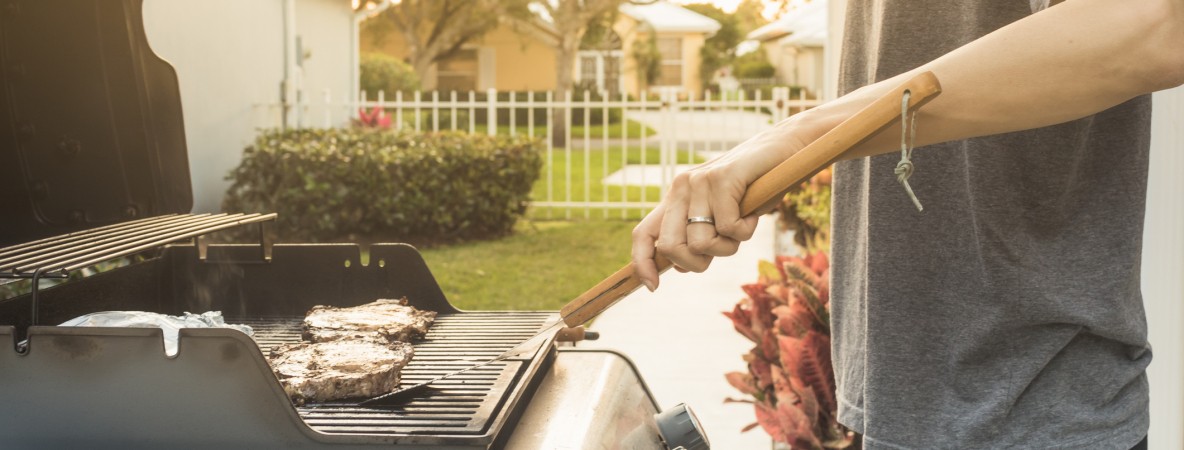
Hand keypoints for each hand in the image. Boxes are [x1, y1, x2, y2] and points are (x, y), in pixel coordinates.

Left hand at [631, 121, 818, 290]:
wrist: (784, 149)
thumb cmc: (753, 188)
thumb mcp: (720, 216)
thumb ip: (697, 236)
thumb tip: (680, 269)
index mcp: (675, 198)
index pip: (644, 234)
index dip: (643, 264)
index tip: (653, 287)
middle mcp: (681, 187)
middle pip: (671, 247)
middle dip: (696, 263)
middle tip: (723, 247)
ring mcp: (699, 181)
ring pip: (702, 243)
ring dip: (729, 246)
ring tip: (742, 224)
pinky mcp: (722, 177)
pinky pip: (729, 229)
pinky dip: (747, 230)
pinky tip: (753, 213)